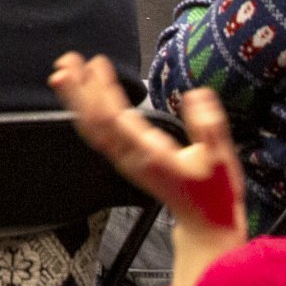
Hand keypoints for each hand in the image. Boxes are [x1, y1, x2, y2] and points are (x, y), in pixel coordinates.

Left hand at [50, 54, 244, 285]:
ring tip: (64, 71)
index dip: (102, 90)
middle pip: (94, 121)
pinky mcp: (123, 161)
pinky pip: (96, 135)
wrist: (204, 225)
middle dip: (78, 89)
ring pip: (91, 128)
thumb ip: (209, 127)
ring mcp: (123, 160)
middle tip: (68, 60)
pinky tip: (80, 98)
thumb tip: (197, 94)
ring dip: (75, 100)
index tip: (99, 63)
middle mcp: (130, 157)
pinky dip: (84, 113)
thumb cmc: (213, 193)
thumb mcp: (221, 159)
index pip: (116, 118)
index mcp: (150, 154)